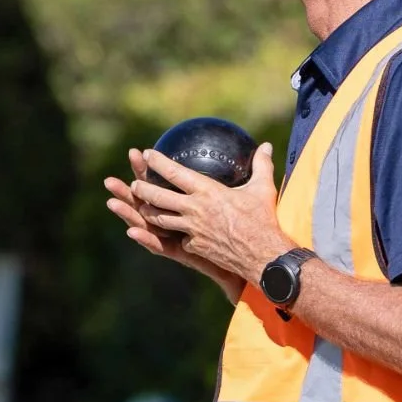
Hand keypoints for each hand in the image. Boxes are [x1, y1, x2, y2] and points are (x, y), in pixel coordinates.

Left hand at [128, 143, 294, 282]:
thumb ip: (262, 165)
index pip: (174, 173)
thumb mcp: (263, 189)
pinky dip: (170, 235)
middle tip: (135, 184)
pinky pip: (177, 239)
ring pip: (160, 219)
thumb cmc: (263, 219)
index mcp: (207, 191)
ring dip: (148, 213)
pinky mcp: (194, 247)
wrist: (262, 255)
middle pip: (158, 197)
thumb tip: (267, 146)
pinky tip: (165, 234)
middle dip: (142, 189)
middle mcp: (194, 209)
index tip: (146, 154)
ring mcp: (192, 230)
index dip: (157, 162)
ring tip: (142, 207)